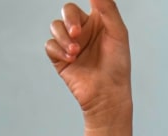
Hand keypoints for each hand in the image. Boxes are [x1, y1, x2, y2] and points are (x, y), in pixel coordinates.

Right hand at [46, 0, 131, 126]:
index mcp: (98, 22)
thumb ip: (108, 9)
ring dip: (63, 37)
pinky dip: (58, 49)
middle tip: (77, 33)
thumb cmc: (117, 66)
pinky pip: (50, 45)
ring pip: (56, 26)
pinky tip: (71, 59)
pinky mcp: (60, 58)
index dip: (83, 3)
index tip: (81, 18)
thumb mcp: (118, 33)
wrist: (107, 94)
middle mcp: (83, 31)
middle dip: (69, 20)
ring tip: (75, 52)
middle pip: (67, 11)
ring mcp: (70, 44)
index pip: (87, 2)